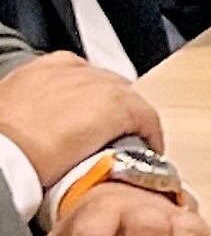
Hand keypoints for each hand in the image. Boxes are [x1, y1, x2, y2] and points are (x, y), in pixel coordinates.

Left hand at [0, 53, 159, 183]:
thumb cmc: (34, 164)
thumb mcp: (90, 168)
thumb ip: (115, 154)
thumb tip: (118, 159)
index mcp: (116, 103)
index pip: (147, 115)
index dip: (150, 136)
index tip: (146, 150)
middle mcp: (97, 79)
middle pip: (126, 93)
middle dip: (125, 114)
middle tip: (117, 139)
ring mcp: (68, 71)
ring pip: (99, 77)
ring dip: (100, 97)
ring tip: (87, 121)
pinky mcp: (41, 67)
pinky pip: (70, 67)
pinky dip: (74, 80)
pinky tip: (67, 97)